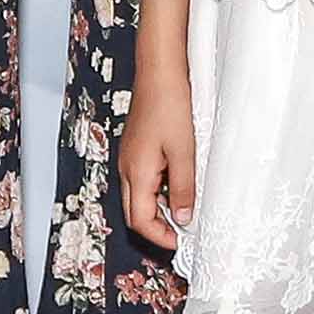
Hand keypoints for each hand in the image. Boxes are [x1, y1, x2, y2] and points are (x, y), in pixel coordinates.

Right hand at [118, 71, 196, 247]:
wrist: (160, 70)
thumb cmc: (171, 105)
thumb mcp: (184, 151)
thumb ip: (184, 188)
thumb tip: (183, 219)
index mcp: (136, 173)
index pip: (140, 221)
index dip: (160, 237)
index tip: (181, 243)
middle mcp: (127, 168)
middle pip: (135, 212)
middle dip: (157, 228)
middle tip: (183, 232)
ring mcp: (129, 157)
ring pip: (139, 196)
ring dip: (159, 208)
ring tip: (186, 208)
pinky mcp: (136, 147)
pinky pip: (143, 179)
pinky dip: (159, 190)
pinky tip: (179, 182)